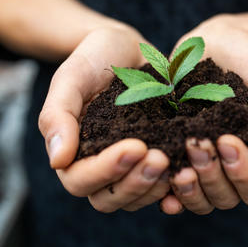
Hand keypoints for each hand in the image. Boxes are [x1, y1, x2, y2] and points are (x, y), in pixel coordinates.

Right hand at [38, 25, 170, 212]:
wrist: (125, 47)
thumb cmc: (93, 58)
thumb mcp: (71, 77)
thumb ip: (57, 116)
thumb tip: (57, 161)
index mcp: (72, 152)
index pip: (80, 180)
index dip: (106, 170)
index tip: (135, 146)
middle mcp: (98, 166)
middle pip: (108, 199)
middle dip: (135, 183)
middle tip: (161, 158)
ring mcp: (127, 168)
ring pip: (135, 198)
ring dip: (155, 187)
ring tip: (177, 162)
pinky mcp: (153, 160)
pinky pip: (160, 188)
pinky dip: (174, 187)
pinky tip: (190, 170)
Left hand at [160, 14, 247, 214]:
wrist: (217, 42)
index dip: (243, 174)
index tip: (226, 140)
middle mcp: (231, 171)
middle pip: (225, 198)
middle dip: (210, 175)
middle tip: (195, 142)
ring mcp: (202, 167)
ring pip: (198, 200)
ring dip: (187, 188)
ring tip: (174, 163)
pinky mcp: (175, 157)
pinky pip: (170, 189)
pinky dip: (165, 192)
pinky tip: (157, 175)